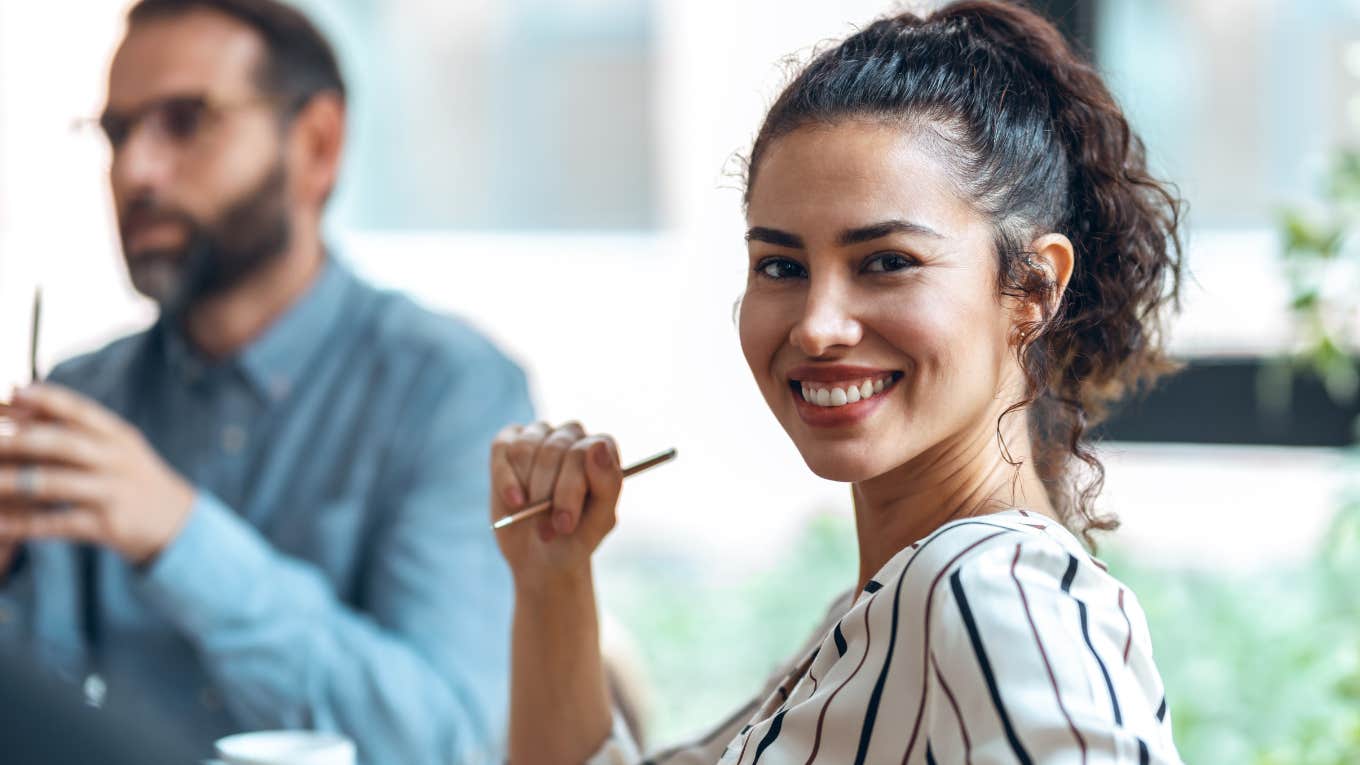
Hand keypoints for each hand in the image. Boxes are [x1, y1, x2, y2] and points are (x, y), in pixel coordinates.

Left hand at [0, 384, 195, 564]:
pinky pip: (60, 524)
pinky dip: (26, 525)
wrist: (176, 521)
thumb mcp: (115, 447)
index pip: (80, 410)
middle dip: (18, 440)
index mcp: (117, 435)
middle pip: (63, 444)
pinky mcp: (108, 525)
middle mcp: (116, 459)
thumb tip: (18, 397)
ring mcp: (113, 492)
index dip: (47, 400)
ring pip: (56, 484)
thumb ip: (73, 426)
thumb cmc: (130, 478)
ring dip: (13, 483)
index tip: (13, 392)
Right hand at [490, 421, 621, 590]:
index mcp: (602, 449)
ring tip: (531, 518)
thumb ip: (608, 483)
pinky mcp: (508, 443)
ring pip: (525, 449)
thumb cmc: (576, 537)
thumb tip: (597, 445)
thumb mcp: (599, 521)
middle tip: (547, 531)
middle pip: (554, 450)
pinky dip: (504, 479)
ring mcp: (539, 435)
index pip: (583, 452)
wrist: (543, 557)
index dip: (570, 490)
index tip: (564, 525)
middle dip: (546, 497)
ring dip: (526, 490)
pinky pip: (501, 449)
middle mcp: (572, 435)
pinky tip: (513, 501)